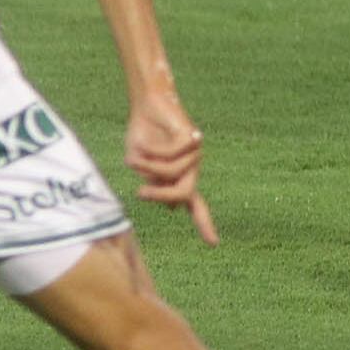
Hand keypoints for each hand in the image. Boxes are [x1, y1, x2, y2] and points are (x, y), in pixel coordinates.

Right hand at [126, 87, 219, 245]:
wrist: (146, 104)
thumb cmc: (143, 135)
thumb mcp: (143, 165)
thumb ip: (156, 185)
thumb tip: (173, 209)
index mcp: (181, 178)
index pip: (195, 206)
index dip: (204, 224)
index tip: (213, 244)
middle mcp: (192, 168)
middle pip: (183, 194)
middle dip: (160, 195)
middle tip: (138, 194)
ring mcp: (194, 154)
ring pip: (172, 173)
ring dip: (148, 167)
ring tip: (136, 157)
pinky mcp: (192, 138)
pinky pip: (171, 156)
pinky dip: (152, 152)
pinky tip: (146, 141)